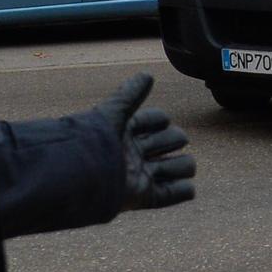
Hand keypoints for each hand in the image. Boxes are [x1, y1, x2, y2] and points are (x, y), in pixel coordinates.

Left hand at [95, 73, 194, 209]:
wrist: (82, 177)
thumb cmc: (94, 142)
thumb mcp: (113, 113)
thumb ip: (130, 95)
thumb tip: (149, 75)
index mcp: (124, 133)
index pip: (154, 120)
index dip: (159, 119)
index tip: (160, 120)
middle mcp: (134, 154)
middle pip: (169, 141)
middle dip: (174, 139)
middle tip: (169, 141)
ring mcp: (140, 175)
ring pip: (175, 167)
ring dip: (183, 165)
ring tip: (180, 165)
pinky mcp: (143, 196)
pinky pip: (169, 195)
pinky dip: (182, 191)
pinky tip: (188, 187)